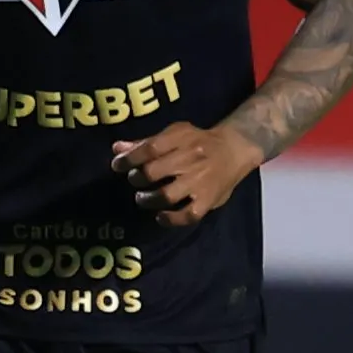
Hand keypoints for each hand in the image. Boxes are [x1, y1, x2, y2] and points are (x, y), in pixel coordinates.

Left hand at [111, 124, 261, 228]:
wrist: (235, 149)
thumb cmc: (199, 141)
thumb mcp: (175, 134)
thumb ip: (146, 143)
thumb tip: (116, 148)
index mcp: (181, 138)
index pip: (149, 148)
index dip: (128, 158)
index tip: (117, 165)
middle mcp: (190, 159)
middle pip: (153, 172)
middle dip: (136, 179)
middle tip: (135, 181)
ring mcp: (200, 181)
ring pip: (166, 195)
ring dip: (148, 200)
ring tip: (143, 198)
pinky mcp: (208, 200)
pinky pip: (187, 215)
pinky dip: (170, 219)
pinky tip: (160, 216)